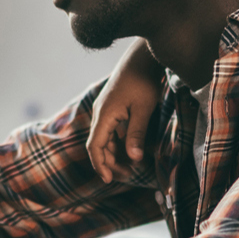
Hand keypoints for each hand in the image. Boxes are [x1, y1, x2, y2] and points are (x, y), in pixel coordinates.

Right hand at [87, 40, 164, 182]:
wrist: (142, 58)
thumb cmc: (143, 82)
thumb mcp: (143, 110)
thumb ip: (136, 134)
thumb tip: (134, 159)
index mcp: (104, 115)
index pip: (95, 146)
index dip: (100, 164)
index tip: (109, 180)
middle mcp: (100, 113)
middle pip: (99, 144)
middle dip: (109, 162)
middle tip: (125, 176)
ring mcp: (106, 109)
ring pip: (105, 137)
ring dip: (115, 153)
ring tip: (130, 166)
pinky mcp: (113, 106)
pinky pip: (111, 129)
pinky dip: (118, 142)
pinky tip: (130, 148)